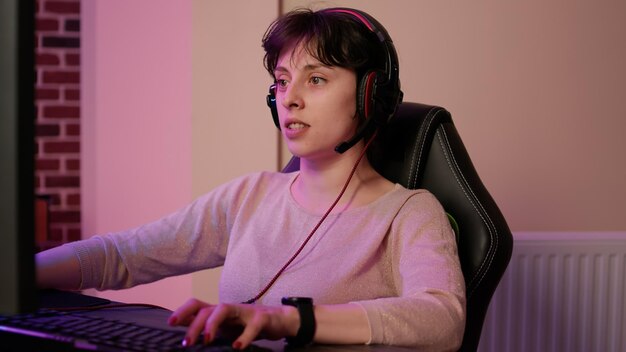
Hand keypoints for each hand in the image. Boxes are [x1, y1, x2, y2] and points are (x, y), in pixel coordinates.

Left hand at [168, 298, 298, 349]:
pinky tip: (237, 347)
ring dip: (213, 324)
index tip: (170, 324)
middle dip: (193, 324)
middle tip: (186, 343)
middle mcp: (229, 309)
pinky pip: (252, 325)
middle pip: (206, 308)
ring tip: (207, 340)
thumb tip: (186, 336)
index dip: (182, 312)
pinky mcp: (261, 317)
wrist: (281, 321)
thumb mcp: (226, 328)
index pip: (197, 305)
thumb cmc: (249, 326)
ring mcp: (245, 311)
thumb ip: (209, 329)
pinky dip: (244, 336)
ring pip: (224, 309)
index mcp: (219, 312)